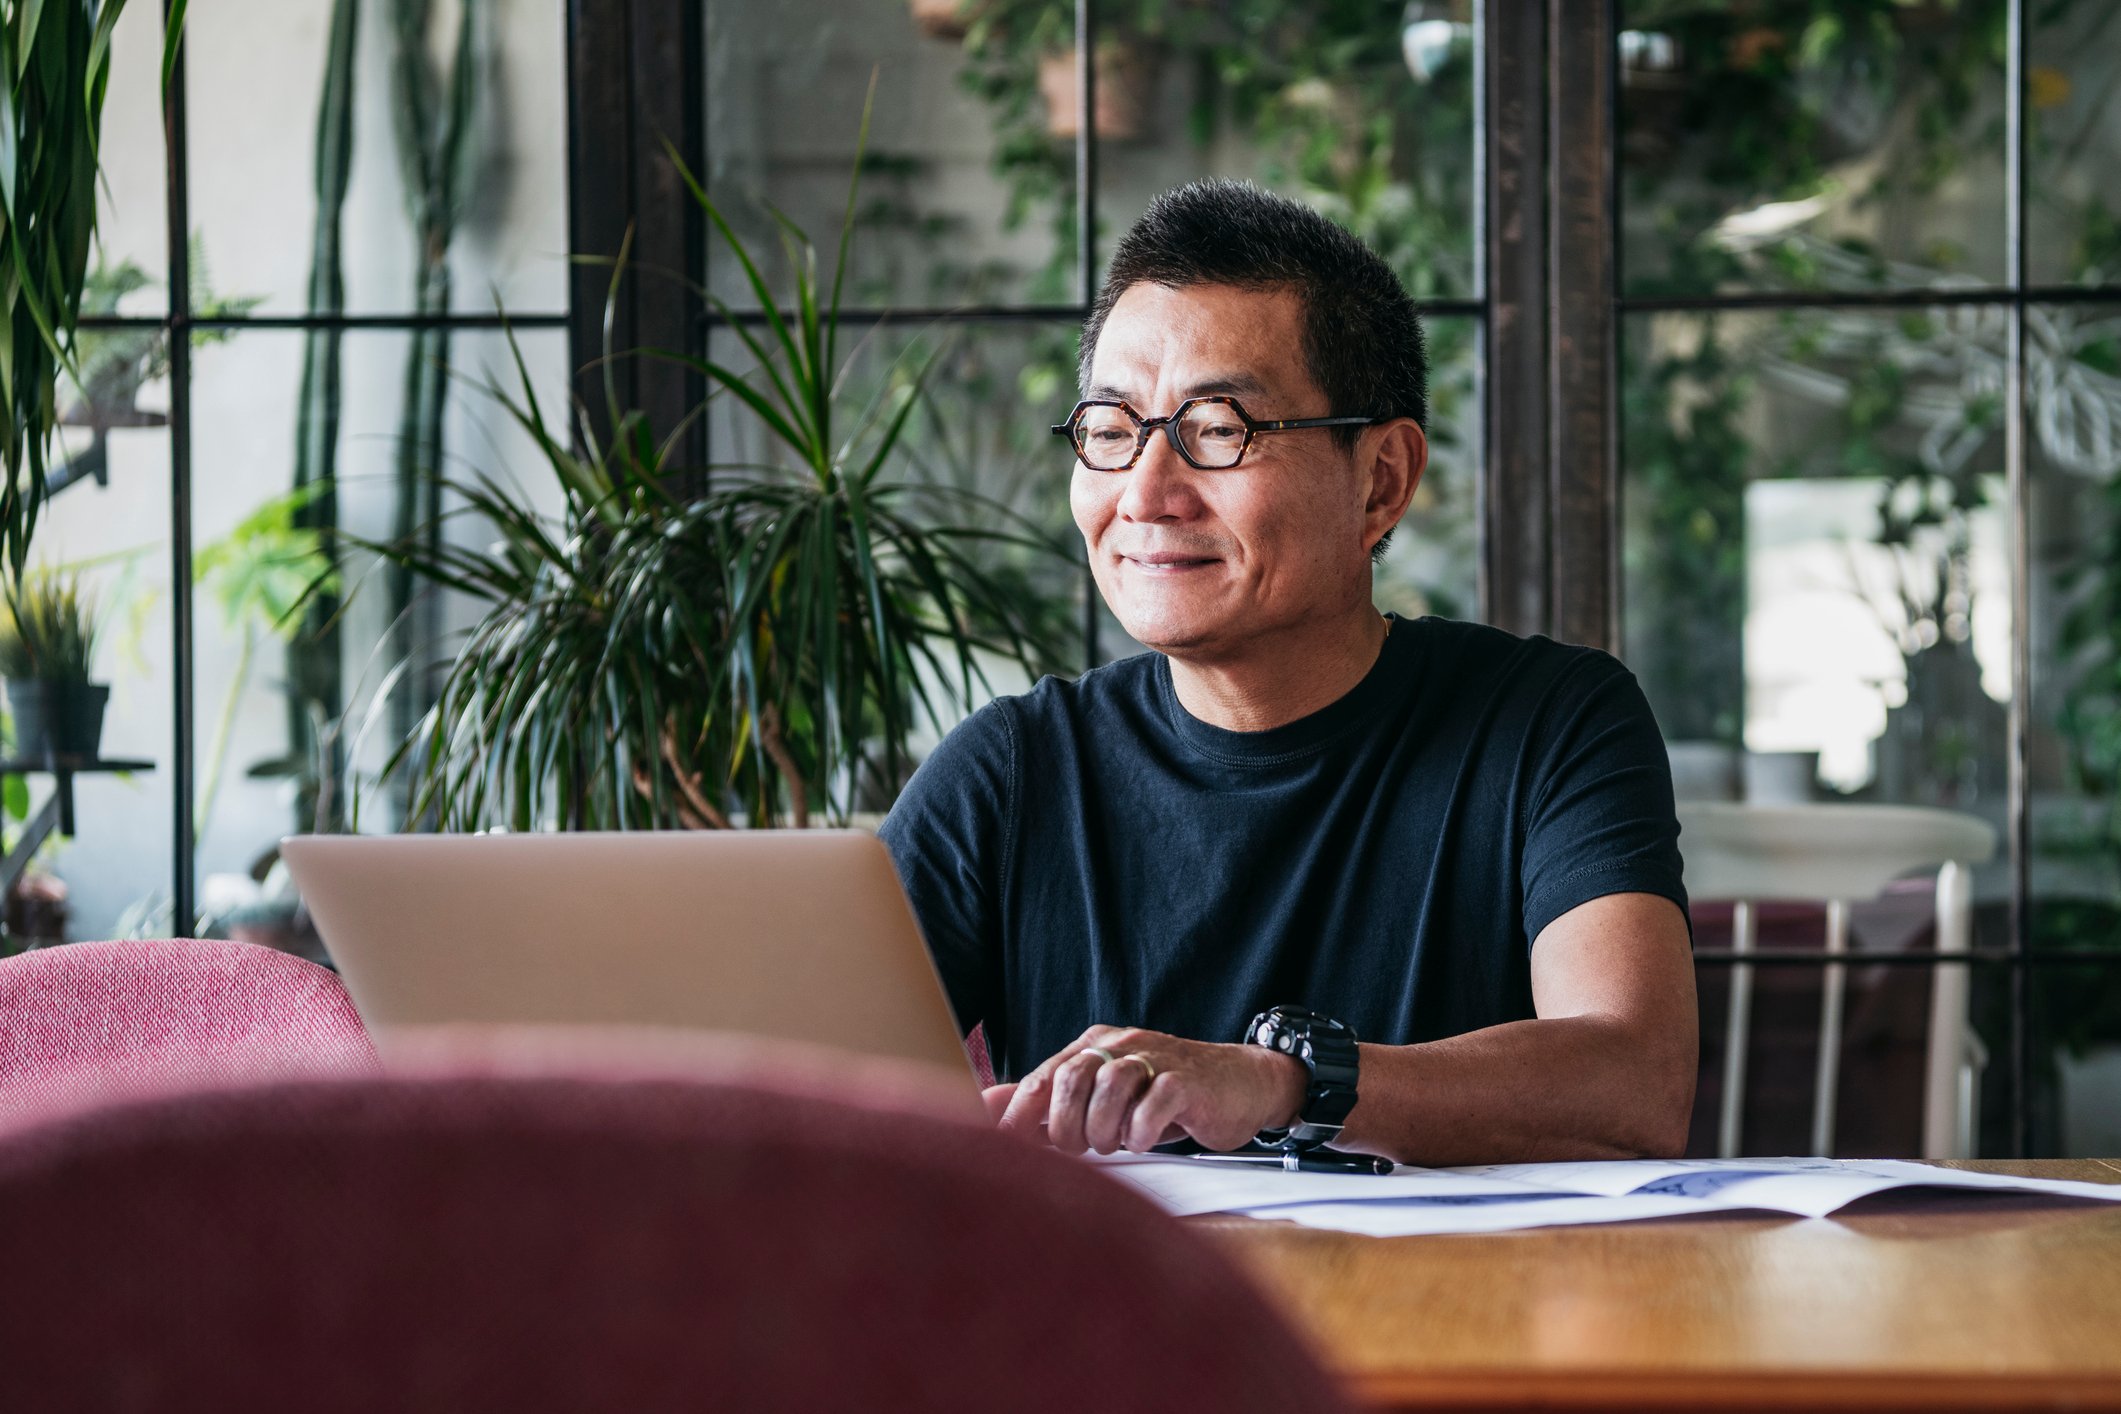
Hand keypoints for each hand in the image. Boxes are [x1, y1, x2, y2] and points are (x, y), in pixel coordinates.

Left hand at [988, 1024, 1306, 1155]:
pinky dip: (1143, 1128)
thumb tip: (988, 1107)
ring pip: (1111, 1085)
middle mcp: (1120, 1045)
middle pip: (1072, 1079)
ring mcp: (1156, 1058)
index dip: (1022, 1115)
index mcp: (1093, 1047)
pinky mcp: (1188, 1080)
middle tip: (1081, 1149)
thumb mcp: (1104, 1098)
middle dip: (1067, 1125)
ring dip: (1105, 1128)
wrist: (1240, 1085)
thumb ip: (1048, 1100)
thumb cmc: (1166, 1097)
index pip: (1043, 1076)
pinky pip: (1156, 1100)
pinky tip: (1143, 1140)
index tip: (1009, 1149)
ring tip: (1114, 1144)